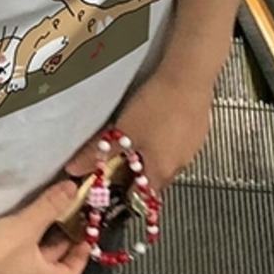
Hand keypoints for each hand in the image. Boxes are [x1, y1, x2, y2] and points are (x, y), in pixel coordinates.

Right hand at [0, 181, 93, 273]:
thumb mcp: (28, 225)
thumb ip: (50, 206)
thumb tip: (73, 189)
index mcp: (40, 273)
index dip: (81, 258)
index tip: (87, 239)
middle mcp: (27, 273)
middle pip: (52, 261)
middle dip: (63, 240)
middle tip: (71, 217)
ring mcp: (9, 267)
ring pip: (34, 251)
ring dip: (44, 234)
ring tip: (49, 211)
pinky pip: (19, 245)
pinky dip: (27, 231)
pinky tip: (22, 216)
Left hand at [64, 74, 212, 192]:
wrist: (188, 78)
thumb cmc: (157, 107)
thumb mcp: (120, 131)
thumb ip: (97, 153)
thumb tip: (75, 169)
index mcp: (160, 172)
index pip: (142, 195)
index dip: (125, 190)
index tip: (113, 182)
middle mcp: (180, 165)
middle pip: (154, 177)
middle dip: (137, 169)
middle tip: (121, 154)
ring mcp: (192, 149)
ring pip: (168, 159)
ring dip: (153, 153)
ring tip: (138, 133)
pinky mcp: (199, 131)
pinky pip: (180, 142)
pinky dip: (167, 138)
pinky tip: (158, 120)